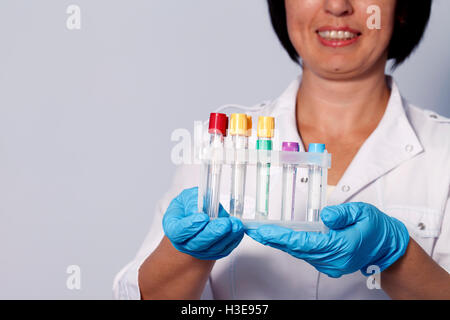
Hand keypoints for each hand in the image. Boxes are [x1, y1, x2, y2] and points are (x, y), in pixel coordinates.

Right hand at [163, 187, 244, 259]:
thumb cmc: (189, 208)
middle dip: (213, 233)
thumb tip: (202, 205)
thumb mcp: (186, 198)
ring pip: (213, 248)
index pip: (180, 231)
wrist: (196, 221)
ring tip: (235, 224)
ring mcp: (200, 251)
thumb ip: (192, 200)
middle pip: (198, 243)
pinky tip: (238, 230)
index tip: (203, 217)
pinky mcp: (215, 253)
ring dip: (226, 237)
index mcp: (174, 229)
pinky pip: (224, 249)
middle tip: (224, 224)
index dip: (191, 225)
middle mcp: (185, 244)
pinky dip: (233, 240)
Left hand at [246, 202, 409, 277]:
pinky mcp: (328, 262)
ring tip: (261, 232)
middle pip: (297, 249)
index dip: (282, 236)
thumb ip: (343, 213)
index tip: (264, 231)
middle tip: (254, 231)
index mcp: (341, 247)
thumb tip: (324, 216)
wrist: (387, 248)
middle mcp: (332, 260)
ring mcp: (329, 264)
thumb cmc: (376, 228)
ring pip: (299, 252)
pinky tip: (279, 237)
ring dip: (280, 242)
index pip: (304, 243)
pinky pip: (305, 253)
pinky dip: (290, 245)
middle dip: (274, 239)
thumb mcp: (364, 213)